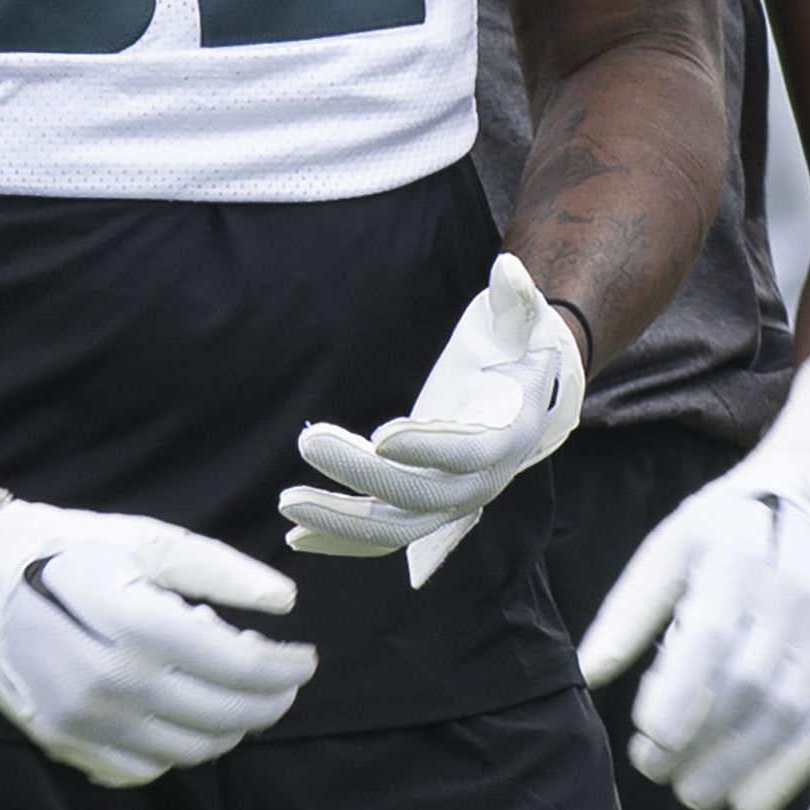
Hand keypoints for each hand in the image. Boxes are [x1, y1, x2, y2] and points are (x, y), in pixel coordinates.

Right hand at [0, 493, 316, 786]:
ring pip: (192, 751)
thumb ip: (221, 571)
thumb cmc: (68, 549)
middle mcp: (119, 683)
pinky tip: (176, 715)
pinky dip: (174, 749)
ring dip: (227, 728)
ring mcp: (91, 722)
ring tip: (232, 697)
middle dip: (269, 701)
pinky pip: (145, 769)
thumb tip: (286, 601)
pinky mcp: (68, 744)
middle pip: (228, 718)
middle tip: (280, 681)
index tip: (304, 658)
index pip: (246, 669)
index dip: (288, 668)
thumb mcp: (147, 541)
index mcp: (143, 625)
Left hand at [283, 255, 583, 583]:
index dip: (428, 449)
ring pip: (396, 529)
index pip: (467, 453)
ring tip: (287, 502)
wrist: (522, 397)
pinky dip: (341, 539)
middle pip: (421, 497)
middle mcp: (481, 482)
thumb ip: (517, 298)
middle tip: (309, 440)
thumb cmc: (515, 350)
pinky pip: (382, 537)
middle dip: (362, 474)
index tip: (382, 436)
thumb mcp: (520, 319)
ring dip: (340, 521)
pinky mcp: (423, 508)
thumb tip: (510, 269)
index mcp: (507, 437)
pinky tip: (296, 537)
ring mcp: (451, 502)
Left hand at [579, 339, 809, 809]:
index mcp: (739, 555)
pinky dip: (789, 772)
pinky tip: (750, 806)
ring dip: (741, 766)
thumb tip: (588, 674)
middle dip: (702, 740)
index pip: (713, 635)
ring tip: (693, 794)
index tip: (647, 736)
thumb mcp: (668, 547)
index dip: (680, 693)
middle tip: (654, 770)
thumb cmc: (725, 526)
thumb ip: (630, 611)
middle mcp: (795, 594)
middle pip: (751, 684)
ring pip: (790, 713)